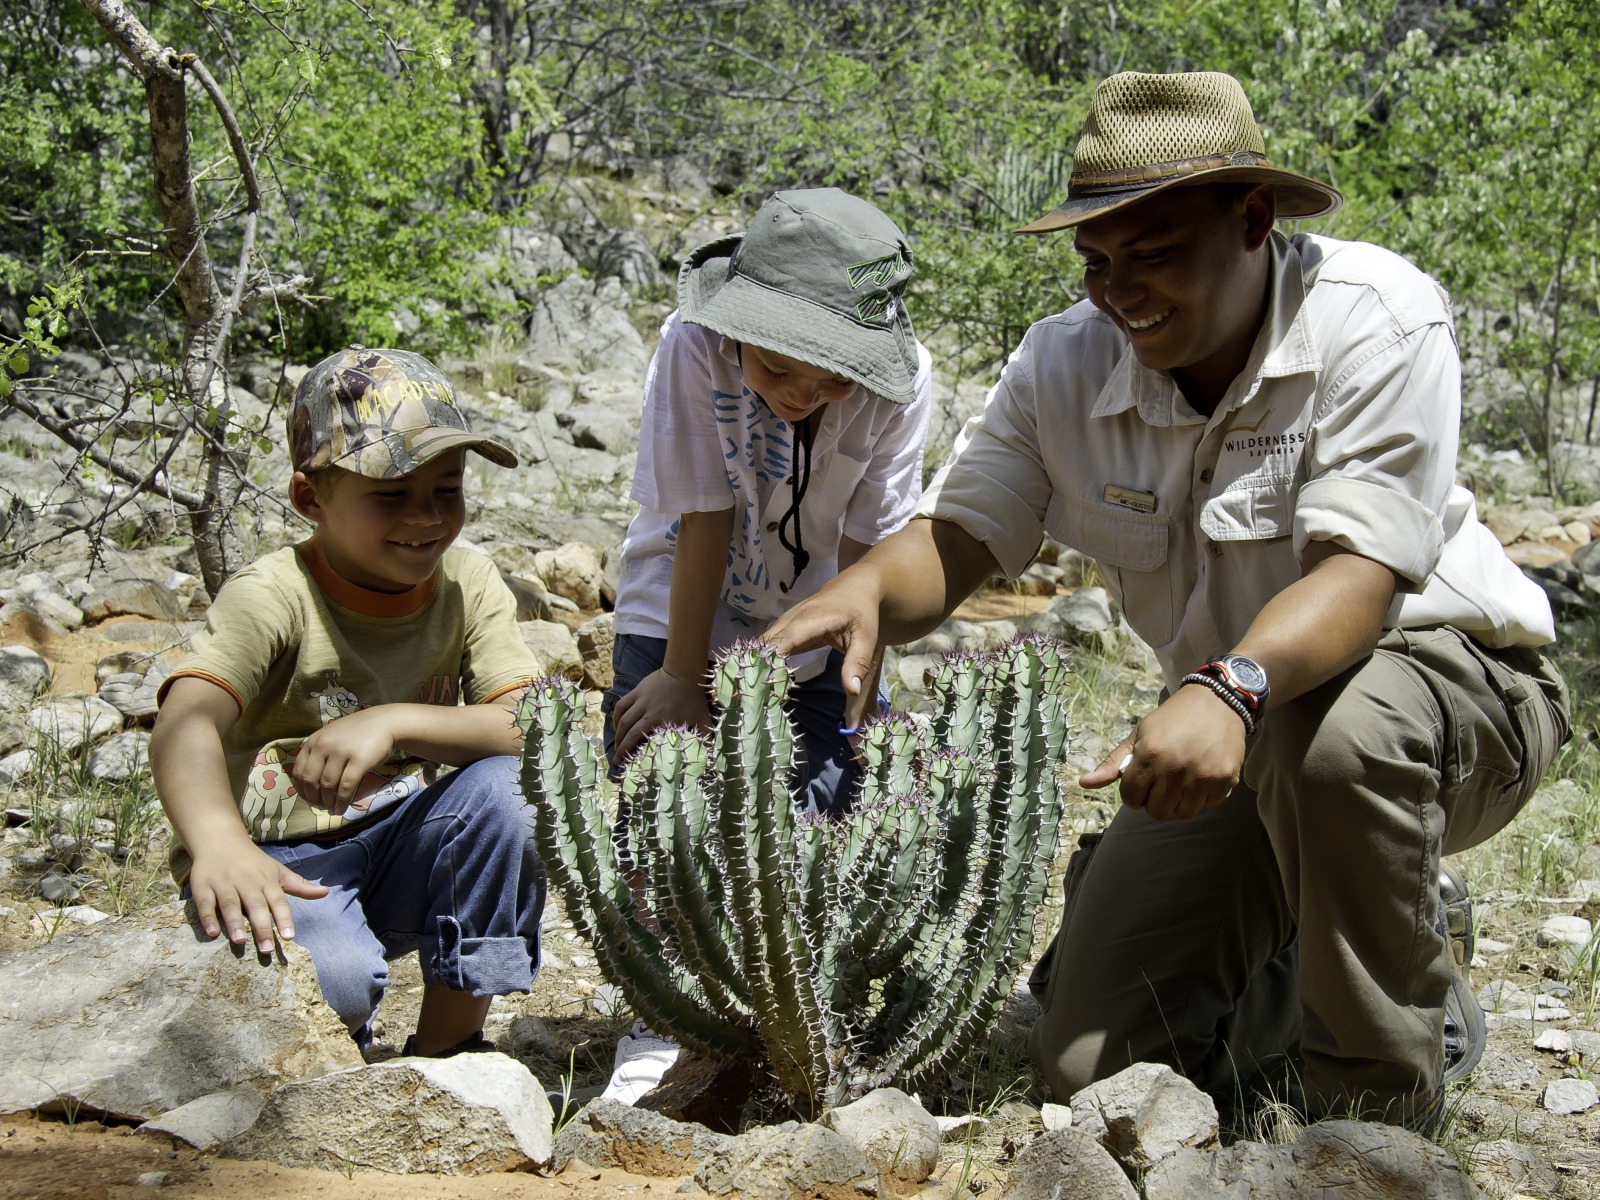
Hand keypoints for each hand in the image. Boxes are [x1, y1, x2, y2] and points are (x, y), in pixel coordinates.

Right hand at [188, 836, 328, 952]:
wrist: (220, 840)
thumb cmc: (253, 862)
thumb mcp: (278, 871)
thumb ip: (299, 885)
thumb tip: (326, 892)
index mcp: (266, 880)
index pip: (278, 901)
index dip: (284, 918)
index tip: (289, 937)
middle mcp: (246, 882)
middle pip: (256, 905)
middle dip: (261, 927)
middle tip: (267, 949)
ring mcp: (224, 883)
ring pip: (230, 904)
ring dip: (235, 922)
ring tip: (240, 942)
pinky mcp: (203, 886)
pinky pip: (205, 903)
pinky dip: (207, 917)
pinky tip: (212, 933)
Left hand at [291, 707, 399, 812]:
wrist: (384, 722)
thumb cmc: (357, 732)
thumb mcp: (330, 737)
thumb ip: (318, 754)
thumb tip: (310, 786)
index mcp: (313, 741)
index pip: (298, 771)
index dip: (301, 790)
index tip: (309, 799)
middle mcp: (324, 745)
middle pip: (311, 780)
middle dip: (314, 798)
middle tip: (321, 807)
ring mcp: (341, 752)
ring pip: (328, 785)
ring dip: (328, 802)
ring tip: (332, 809)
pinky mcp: (359, 761)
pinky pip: (346, 787)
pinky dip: (342, 802)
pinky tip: (342, 809)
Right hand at [613, 668, 711, 760]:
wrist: (685, 672)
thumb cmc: (694, 698)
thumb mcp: (703, 720)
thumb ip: (704, 738)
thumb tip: (707, 757)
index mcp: (660, 720)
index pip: (638, 738)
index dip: (628, 751)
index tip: (622, 762)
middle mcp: (647, 710)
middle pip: (627, 731)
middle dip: (620, 746)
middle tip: (616, 758)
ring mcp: (640, 700)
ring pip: (622, 719)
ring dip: (617, 733)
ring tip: (616, 744)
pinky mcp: (637, 691)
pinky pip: (621, 705)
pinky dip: (615, 716)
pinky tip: (616, 725)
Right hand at [765, 571, 884, 729]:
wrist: (855, 586)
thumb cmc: (861, 613)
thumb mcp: (866, 638)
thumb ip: (858, 663)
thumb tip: (851, 691)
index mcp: (811, 619)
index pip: (784, 640)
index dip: (770, 659)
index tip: (760, 682)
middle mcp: (792, 618)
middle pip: (766, 643)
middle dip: (756, 666)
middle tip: (751, 695)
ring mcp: (786, 621)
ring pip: (762, 642)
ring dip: (755, 663)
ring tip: (749, 690)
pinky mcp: (785, 626)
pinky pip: (768, 643)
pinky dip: (761, 659)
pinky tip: (758, 678)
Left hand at [1080, 685, 1248, 819]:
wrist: (1217, 702)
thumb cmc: (1172, 719)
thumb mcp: (1139, 735)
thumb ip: (1113, 763)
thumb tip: (1084, 784)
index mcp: (1150, 755)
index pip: (1131, 798)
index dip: (1133, 794)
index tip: (1142, 783)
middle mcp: (1175, 768)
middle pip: (1156, 812)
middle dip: (1154, 801)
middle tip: (1162, 783)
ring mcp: (1202, 777)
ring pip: (1181, 813)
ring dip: (1178, 803)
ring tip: (1181, 782)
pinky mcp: (1224, 781)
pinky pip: (1206, 807)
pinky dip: (1201, 799)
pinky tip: (1200, 778)